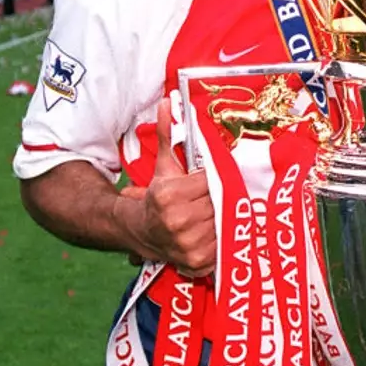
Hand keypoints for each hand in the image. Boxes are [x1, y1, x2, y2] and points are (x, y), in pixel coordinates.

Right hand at [116, 101, 215, 278]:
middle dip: (222, 197)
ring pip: (225, 223)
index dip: (216, 179)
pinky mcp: (197, 262)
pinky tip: (216, 231)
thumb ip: (169, 134)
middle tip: (221, 195)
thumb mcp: (163, 165)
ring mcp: (188, 244)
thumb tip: (169, 103)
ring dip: (225, 217)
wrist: (139, 231)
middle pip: (220, 202)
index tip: (217, 178)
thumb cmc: (157, 197)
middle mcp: (178, 222)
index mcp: (169, 195)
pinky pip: (224, 246)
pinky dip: (224, 239)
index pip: (211, 180)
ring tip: (218, 212)